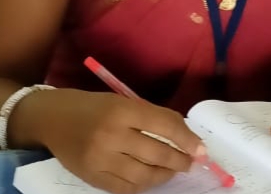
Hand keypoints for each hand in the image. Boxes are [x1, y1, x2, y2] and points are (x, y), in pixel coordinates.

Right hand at [33, 89, 202, 193]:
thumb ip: (151, 116)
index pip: (163, 125)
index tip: (201, 149)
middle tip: (190, 161)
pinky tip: (151, 178)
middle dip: (180, 160)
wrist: (54, 119)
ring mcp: (100, 160)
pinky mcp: (92, 178)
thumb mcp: (123, 101)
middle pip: (156, 154)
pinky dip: (143, 185)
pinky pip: (125, 188)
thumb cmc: (94, 106)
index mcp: (122, 110)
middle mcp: (112, 135)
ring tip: (173, 170)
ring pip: (143, 176)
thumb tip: (184, 134)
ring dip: (164, 175)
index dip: (186, 139)